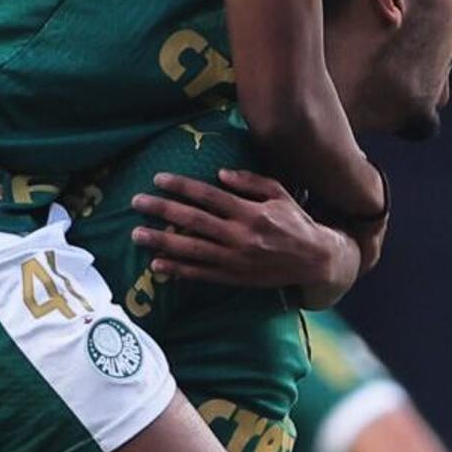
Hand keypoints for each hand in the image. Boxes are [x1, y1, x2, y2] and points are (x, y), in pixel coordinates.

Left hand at [133, 169, 361, 298]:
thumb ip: (251, 182)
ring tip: (136, 235)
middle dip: (162, 211)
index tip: (158, 179)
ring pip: (192, 249)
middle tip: (136, 202)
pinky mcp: (234, 278)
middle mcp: (240, 235)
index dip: (182, 187)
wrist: (315, 261)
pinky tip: (157, 265)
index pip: (209, 196)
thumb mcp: (280, 193)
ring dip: (161, 242)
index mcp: (251, 211)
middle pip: (193, 221)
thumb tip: (220, 173)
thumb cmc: (296, 222)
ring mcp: (235, 259)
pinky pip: (201, 274)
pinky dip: (178, 271)